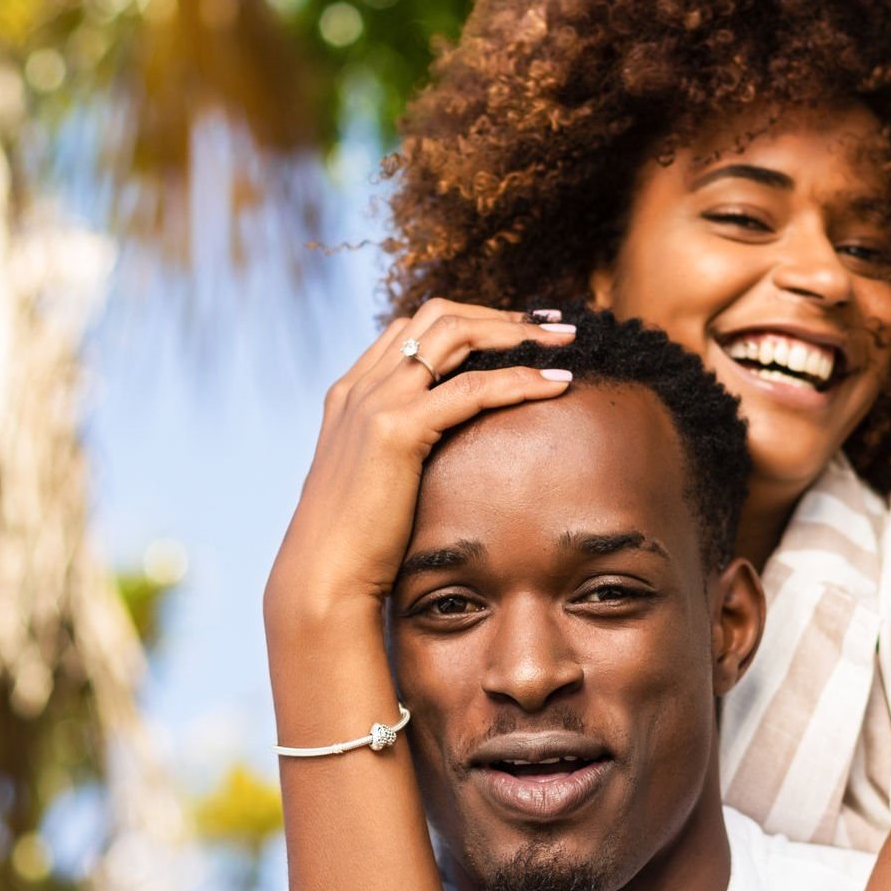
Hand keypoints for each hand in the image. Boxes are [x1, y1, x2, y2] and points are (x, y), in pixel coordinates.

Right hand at [264, 299, 577, 634]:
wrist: (323, 576)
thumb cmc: (356, 544)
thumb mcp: (374, 480)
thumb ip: (397, 450)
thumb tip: (440, 452)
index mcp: (351, 393)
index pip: (414, 327)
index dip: (471, 319)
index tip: (520, 329)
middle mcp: (360, 386)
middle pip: (438, 316)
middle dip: (500, 314)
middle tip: (554, 324)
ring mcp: (374, 402)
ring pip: (456, 336)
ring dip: (518, 332)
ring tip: (567, 339)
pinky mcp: (395, 430)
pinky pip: (472, 388)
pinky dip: (521, 379)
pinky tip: (559, 383)